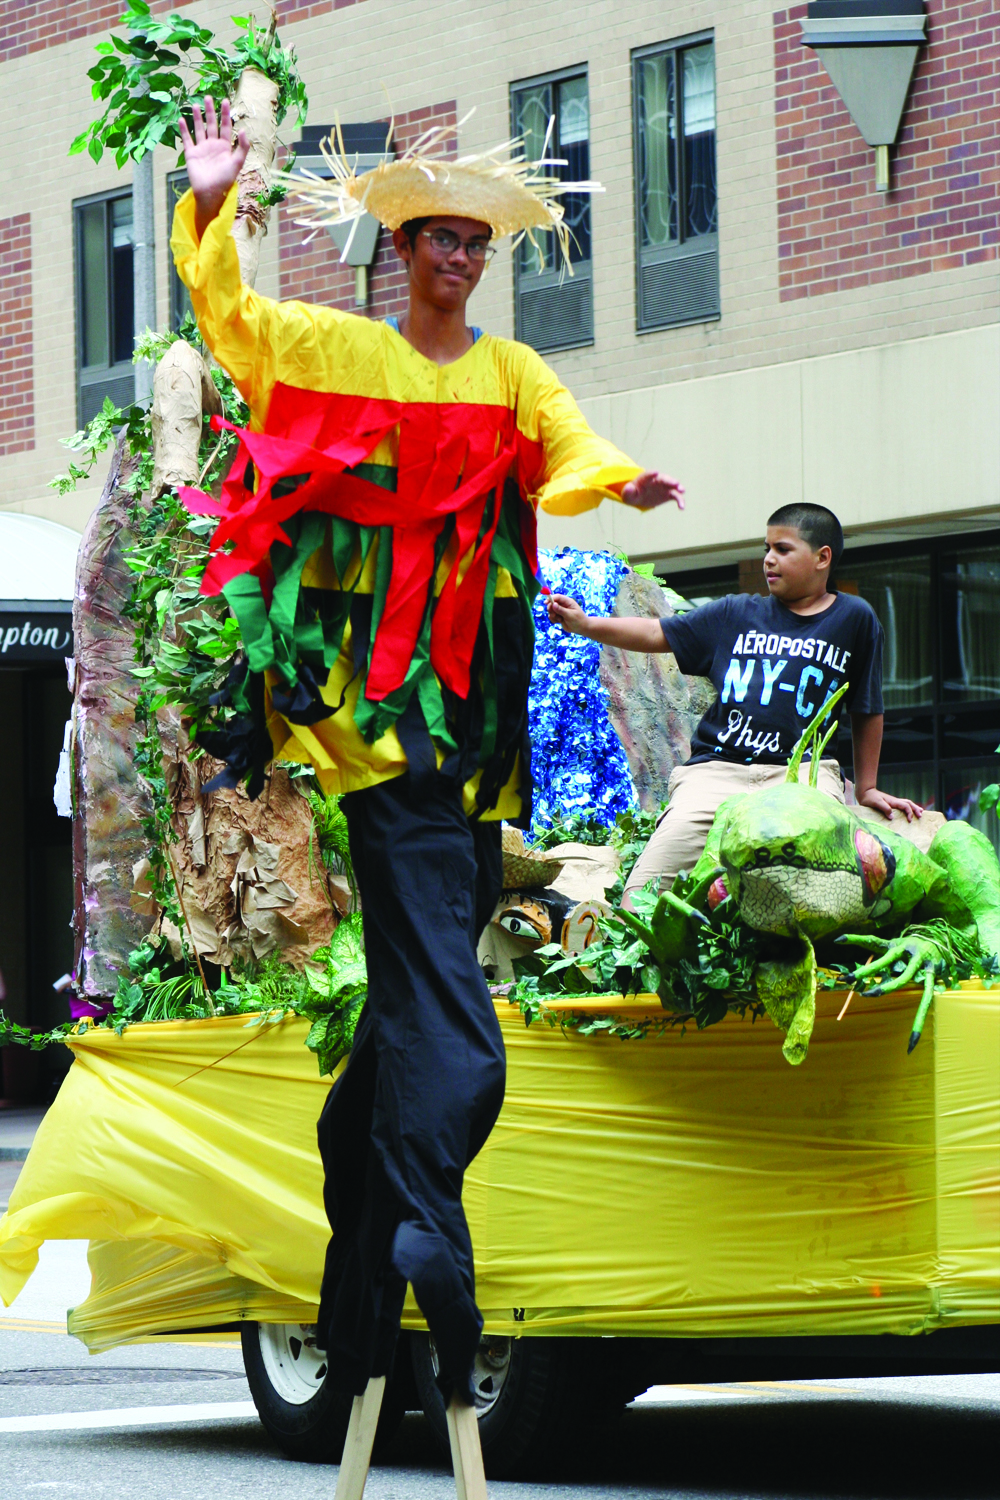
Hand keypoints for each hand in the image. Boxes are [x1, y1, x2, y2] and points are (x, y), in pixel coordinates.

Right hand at [177, 97, 249, 234]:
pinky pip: (187, 139)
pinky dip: (184, 130)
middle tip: (208, 97)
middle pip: (211, 124)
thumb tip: (244, 130)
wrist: (210, 193)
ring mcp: (202, 149)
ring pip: (199, 129)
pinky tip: (182, 119)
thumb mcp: (237, 163)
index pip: (226, 127)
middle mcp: (213, 145)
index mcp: (225, 147)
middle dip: (210, 111)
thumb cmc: (225, 180)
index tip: (225, 101)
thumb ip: (242, 147)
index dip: (225, 114)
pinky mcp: (191, 154)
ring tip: (195, 104)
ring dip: (197, 117)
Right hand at [546, 594, 590, 634]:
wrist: (582, 628)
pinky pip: (552, 616)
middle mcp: (563, 605)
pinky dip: (553, 620)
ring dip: (553, 616)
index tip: (545, 603)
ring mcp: (561, 611)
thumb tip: (553, 604)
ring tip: (560, 620)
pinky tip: (560, 622)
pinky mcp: (559, 616)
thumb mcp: (570, 615)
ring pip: (551, 611)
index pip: (557, 597)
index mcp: (568, 602)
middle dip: (551, 609)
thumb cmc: (578, 620)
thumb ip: (561, 610)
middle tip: (554, 615)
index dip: (551, 599)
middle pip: (552, 603)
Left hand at [621, 471, 684, 510]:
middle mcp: (657, 480)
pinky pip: (676, 496)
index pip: (648, 475)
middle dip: (669, 480)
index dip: (651, 474)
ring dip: (678, 488)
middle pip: (664, 478)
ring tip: (682, 491)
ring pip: (672, 486)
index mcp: (645, 478)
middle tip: (675, 483)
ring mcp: (664, 487)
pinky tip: (682, 507)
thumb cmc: (633, 494)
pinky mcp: (668, 494)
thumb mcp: (628, 494)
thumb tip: (629, 488)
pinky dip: (680, 501)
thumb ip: (628, 491)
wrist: (640, 497)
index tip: (656, 472)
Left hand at [858, 787, 923, 822]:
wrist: (864, 792)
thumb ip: (885, 808)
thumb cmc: (869, 798)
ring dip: (913, 807)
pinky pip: (902, 806)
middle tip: (921, 815)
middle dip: (915, 809)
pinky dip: (907, 808)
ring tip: (920, 812)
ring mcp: (893, 802)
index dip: (909, 812)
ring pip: (906, 803)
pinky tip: (908, 811)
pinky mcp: (890, 804)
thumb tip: (892, 817)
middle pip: (908, 803)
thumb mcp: (876, 803)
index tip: (910, 820)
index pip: (905, 806)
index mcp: (893, 801)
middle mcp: (894, 801)